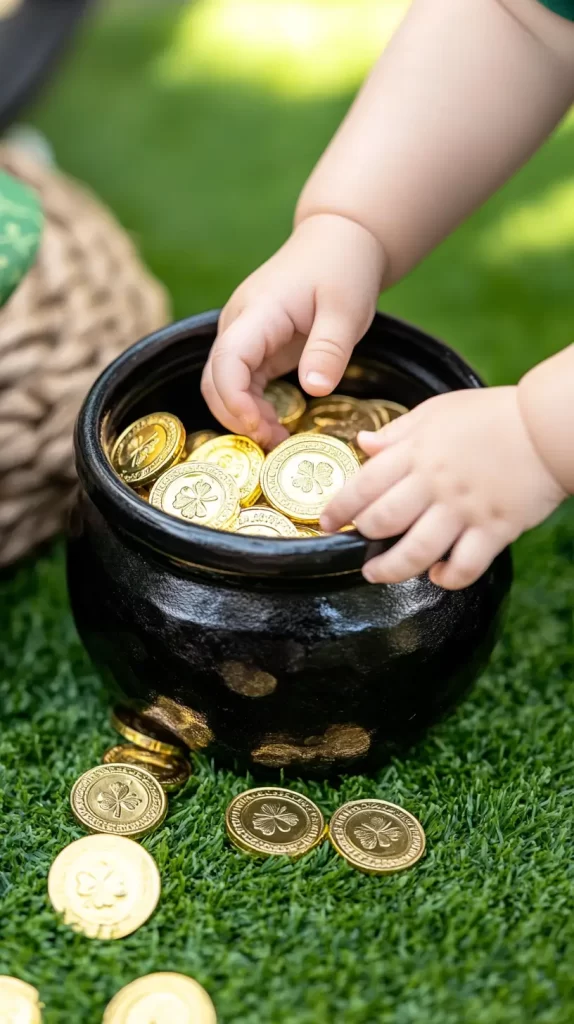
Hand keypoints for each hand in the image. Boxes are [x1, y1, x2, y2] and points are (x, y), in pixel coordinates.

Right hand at [201, 213, 384, 447]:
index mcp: (258, 312)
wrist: (339, 241)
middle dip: (236, 416)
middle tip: (275, 443)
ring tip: (278, 439)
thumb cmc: (343, 268)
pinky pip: (239, 384)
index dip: (235, 399)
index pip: (228, 359)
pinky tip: (276, 424)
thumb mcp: (347, 309)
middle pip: (214, 379)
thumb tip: (314, 389)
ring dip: (242, 416)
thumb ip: (329, 349)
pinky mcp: (254, 348)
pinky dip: (251, 408)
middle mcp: (239, 324)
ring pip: (221, 385)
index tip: (258, 426)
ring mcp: (243, 336)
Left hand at [321, 386, 565, 589]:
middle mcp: (435, 483)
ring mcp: (464, 509)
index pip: (364, 484)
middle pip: (382, 521)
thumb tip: (362, 443)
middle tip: (356, 546)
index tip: (327, 520)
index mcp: (417, 452)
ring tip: (377, 574)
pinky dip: (448, 578)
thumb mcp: (437, 411)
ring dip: (391, 569)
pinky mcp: (495, 529)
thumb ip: (397, 432)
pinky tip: (439, 575)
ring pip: (417, 551)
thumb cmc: (491, 415)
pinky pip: (465, 566)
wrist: (546, 426)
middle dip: (361, 538)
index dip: (339, 507)